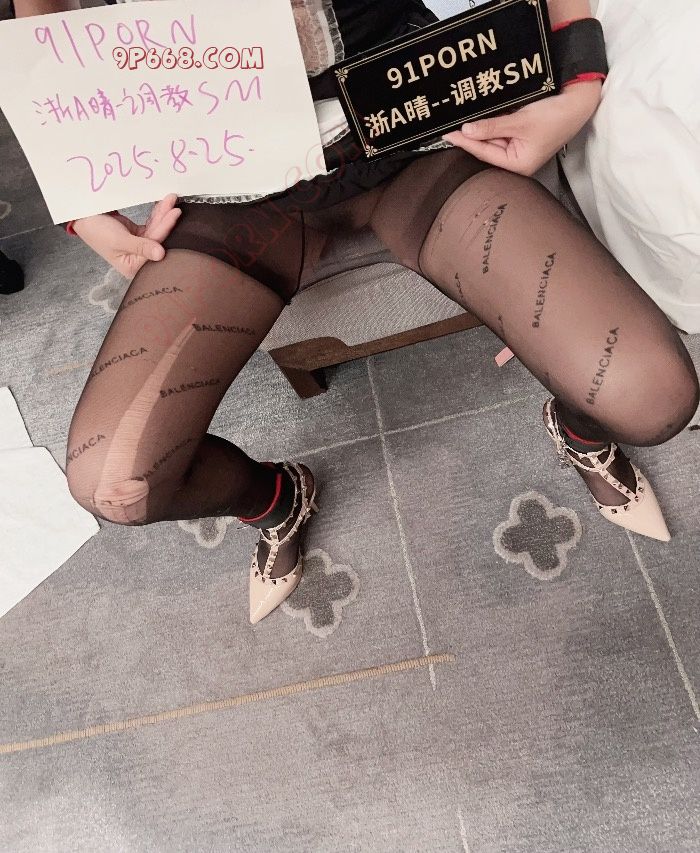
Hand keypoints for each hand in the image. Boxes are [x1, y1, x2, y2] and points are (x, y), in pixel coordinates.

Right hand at [72, 194, 181, 278]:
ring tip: (171, 199)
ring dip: (162, 215)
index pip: (154, 246)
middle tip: (174, 203)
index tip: (174, 213)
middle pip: (157, 237)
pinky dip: (156, 214)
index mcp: (132, 266)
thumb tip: (161, 255)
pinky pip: (151, 224)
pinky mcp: (138, 234)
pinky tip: (164, 205)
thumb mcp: (118, 240)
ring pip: (155, 229)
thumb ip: (141, 247)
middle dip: (166, 219)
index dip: (165, 229)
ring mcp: (139, 245)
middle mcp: (138, 259)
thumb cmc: (95, 231)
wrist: (81, 218)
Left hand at [442, 81, 601, 175]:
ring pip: (493, 138)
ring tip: (461, 120)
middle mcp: (518, 160)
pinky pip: (502, 131)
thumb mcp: (519, 122)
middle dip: (471, 135)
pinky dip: (492, 124)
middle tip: (450, 125)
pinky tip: (479, 117)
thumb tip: (467, 131)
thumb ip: (491, 127)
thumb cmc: (555, 116)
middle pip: (487, 147)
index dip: (465, 142)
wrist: (578, 103)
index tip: (448, 134)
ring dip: (481, 128)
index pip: (484, 153)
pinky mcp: (523, 136)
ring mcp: (520, 148)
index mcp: (518, 165)